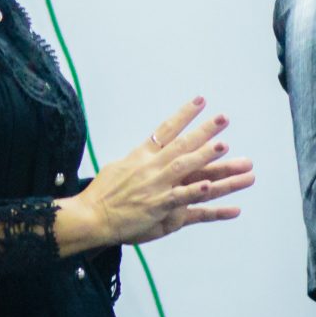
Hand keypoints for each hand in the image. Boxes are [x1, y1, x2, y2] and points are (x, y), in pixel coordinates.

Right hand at [55, 97, 255, 252]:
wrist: (90, 216)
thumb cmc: (101, 193)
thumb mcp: (118, 167)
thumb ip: (138, 159)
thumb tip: (147, 151)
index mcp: (141, 155)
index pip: (166, 130)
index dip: (185, 114)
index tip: (201, 100)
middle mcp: (150, 166)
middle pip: (181, 144)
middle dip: (204, 130)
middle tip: (223, 118)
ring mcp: (154, 185)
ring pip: (184, 167)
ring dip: (205, 156)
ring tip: (225, 146)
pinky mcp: (156, 206)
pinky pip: (179, 197)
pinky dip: (193, 191)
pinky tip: (208, 186)